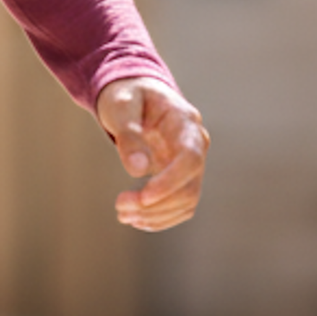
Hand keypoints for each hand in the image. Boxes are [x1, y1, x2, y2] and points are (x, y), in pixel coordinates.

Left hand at [95, 76, 209, 231]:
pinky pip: (180, 206)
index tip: (143, 197)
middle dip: (156, 204)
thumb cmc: (127, 96)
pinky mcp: (181, 177)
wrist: (134, 96)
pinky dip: (160, 217)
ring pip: (187, 202)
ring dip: (157, 215)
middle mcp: (196, 144)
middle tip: (120, 207)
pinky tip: (136, 219)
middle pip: (190, 186)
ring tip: (123, 215)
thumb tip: (138, 170)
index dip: (170, 181)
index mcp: (185, 121)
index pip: (190, 157)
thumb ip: (128, 134)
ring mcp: (191, 163)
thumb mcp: (120, 106)